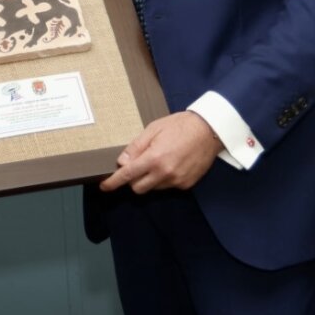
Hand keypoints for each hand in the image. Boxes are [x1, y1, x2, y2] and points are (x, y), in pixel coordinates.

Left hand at [100, 112, 223, 193]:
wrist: (209, 130)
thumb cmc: (180, 126)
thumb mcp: (153, 129)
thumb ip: (136, 147)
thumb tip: (122, 162)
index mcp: (154, 158)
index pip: (128, 175)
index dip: (113, 182)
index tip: (104, 186)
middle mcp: (165, 173)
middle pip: (138, 188)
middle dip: (133, 179)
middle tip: (137, 165)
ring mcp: (177, 181)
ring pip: (153, 188)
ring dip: (149, 179)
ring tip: (159, 160)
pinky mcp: (186, 184)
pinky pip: (168, 187)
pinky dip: (164, 179)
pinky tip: (171, 164)